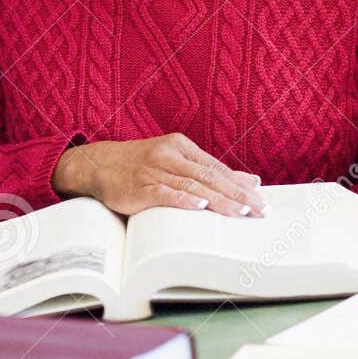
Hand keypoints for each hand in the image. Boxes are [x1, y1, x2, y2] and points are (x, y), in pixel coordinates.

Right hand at [52, 134, 265, 216]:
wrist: (98, 165)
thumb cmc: (141, 165)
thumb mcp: (177, 161)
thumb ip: (211, 171)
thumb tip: (250, 181)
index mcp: (180, 146)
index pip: (216, 167)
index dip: (239, 184)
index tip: (260, 198)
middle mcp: (168, 156)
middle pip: (208, 176)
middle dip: (236, 194)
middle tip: (258, 208)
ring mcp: (153, 171)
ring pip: (191, 185)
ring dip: (217, 200)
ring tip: (238, 212)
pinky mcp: (138, 187)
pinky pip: (163, 193)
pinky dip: (182, 199)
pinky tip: (199, 206)